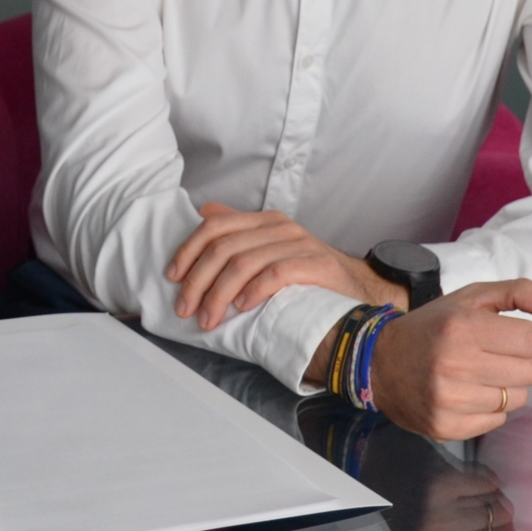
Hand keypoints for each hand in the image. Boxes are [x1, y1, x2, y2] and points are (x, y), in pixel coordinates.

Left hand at [167, 203, 398, 330]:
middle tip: (186, 309)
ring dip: (219, 294)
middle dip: (198, 281)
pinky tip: (242, 307)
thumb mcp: (271, 247)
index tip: (173, 277)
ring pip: (244, 263)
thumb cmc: (308, 274)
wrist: (359, 289)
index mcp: (263, 220)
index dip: (188, 251)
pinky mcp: (316, 264)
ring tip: (209, 318)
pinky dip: (254, 290)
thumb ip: (240, 230)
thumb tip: (205, 213)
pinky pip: (276, 273)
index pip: (214, 227)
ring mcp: (299, 243)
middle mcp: (279, 226)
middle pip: (223, 248)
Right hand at [348, 279, 531, 440]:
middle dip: (518, 361)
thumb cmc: (433, 327)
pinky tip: (466, 394)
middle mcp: (455, 364)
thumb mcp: (471, 297)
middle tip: (491, 355)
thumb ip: (520, 293)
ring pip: (517, 399)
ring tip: (476, 374)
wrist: (378, 362)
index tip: (511, 335)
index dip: (531, 336)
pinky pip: (497, 420)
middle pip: (531, 372)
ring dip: (504, 385)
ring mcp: (450, 399)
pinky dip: (488, 408)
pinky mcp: (446, 426)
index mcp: (463, 327)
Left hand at [361, 433, 524, 530]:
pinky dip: (486, 480)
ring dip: (493, 502)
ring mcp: (440, 518)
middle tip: (482, 516)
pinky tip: (466, 482)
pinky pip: (490, 484)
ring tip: (469, 498)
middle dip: (504, 530)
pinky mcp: (442, 486)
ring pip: (501, 513)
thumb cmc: (417, 519)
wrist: (378, 477)